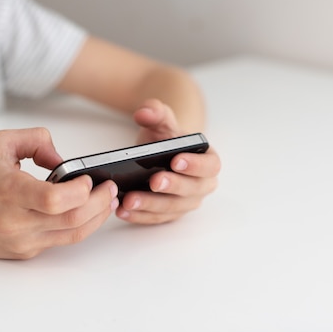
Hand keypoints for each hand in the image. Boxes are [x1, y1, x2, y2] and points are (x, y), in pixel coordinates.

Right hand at [0, 128, 118, 258]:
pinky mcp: (25, 252)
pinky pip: (61, 241)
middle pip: (72, 220)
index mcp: (9, 192)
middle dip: (100, 204)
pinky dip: (79, 226)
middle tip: (110, 189)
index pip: (54, 200)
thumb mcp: (1, 143)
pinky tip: (87, 212)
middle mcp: (16, 222)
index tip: (88, 179)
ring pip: (73, 235)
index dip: (80, 191)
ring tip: (107, 201)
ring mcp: (22, 241)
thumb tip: (65, 161)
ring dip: (97, 218)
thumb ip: (37, 140)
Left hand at [116, 99, 220, 223]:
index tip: (176, 160)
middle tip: (153, 181)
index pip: (210, 166)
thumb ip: (156, 113)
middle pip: (191, 191)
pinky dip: (139, 216)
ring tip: (129, 200)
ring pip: (172, 208)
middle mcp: (202, 186)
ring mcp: (185, 203)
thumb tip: (143, 113)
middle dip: (172, 187)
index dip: (195, 165)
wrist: (159, 153)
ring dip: (150, 206)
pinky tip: (122, 210)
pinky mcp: (168, 214)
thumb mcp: (162, 122)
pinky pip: (155, 219)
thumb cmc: (166, 138)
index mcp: (208, 161)